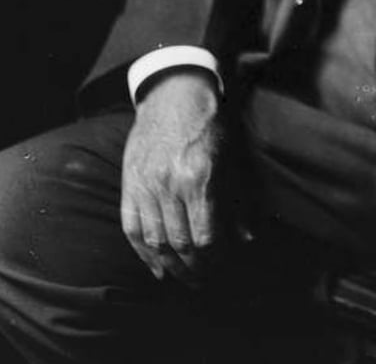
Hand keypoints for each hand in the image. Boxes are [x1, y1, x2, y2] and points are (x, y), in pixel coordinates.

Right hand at [121, 69, 222, 284]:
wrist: (173, 92)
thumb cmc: (209, 124)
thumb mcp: (232, 157)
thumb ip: (237, 200)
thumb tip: (246, 239)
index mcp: (199, 177)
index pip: (206, 236)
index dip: (214, 259)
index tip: (222, 269)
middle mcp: (170, 184)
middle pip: (180, 244)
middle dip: (194, 270)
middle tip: (204, 282)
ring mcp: (146, 185)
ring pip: (155, 241)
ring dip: (171, 267)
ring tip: (184, 279)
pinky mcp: (130, 183)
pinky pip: (132, 228)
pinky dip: (143, 254)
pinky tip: (156, 268)